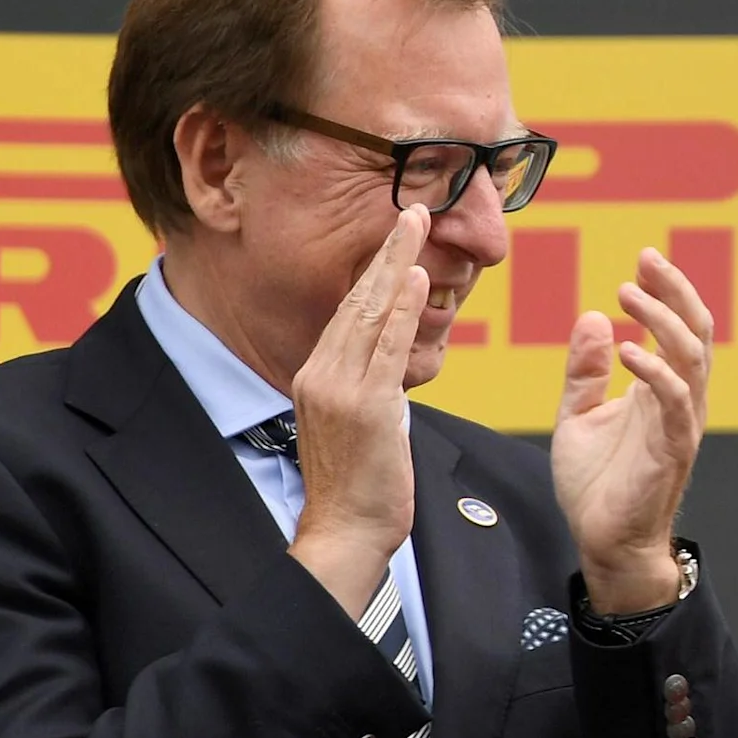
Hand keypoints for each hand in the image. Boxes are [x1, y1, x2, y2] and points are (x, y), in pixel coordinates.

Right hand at [289, 209, 430, 617]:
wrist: (347, 529)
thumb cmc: (362, 483)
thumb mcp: (362, 422)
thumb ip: (373, 386)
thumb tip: (394, 362)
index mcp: (319, 374)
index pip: (349, 310)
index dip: (375, 269)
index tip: (399, 234)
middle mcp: (322, 373)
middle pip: (355, 299)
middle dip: (386, 251)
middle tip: (413, 208)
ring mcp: (340, 388)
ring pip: (369, 313)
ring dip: (396, 265)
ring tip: (418, 224)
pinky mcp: (364, 407)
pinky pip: (385, 348)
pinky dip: (400, 311)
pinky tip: (416, 279)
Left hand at [552, 248, 712, 615]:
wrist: (604, 541)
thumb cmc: (597, 484)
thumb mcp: (578, 415)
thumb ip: (585, 371)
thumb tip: (594, 318)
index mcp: (661, 389)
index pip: (676, 328)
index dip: (665, 292)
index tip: (643, 260)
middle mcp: (679, 400)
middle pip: (694, 331)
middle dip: (674, 291)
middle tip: (647, 259)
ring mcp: (681, 423)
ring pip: (691, 358)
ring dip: (663, 321)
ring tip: (630, 296)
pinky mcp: (673, 449)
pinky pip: (675, 401)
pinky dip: (654, 371)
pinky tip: (627, 350)